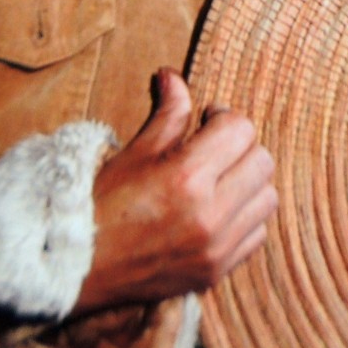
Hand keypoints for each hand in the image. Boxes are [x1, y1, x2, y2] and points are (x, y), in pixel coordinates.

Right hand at [73, 68, 276, 314]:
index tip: (207, 121)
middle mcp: (210, 214)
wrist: (80, 267)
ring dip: (248, 180)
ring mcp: (217, 247)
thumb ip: (168, 112)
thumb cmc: (103, 203)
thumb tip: (174, 76)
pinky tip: (220, 208)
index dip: (224, 117)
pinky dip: (246, 216)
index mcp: (187, 176)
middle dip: (240, 145)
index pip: (240, 129)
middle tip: (214, 146)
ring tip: (220, 177)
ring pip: (267, 198)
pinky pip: (258, 233)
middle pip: (262, 161)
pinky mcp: (218, 271)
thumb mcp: (135, 151)